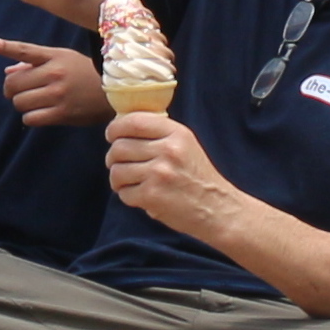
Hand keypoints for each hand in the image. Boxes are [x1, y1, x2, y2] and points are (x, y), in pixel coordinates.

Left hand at [0, 37, 102, 128]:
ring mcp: (57, 94)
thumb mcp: (64, 60)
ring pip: (20, 102)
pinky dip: (31, 117)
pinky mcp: (62, 113)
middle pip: (13, 84)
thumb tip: (7, 72)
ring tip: (34, 102)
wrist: (115, 92)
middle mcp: (54, 73)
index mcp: (54, 56)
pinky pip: (31, 118)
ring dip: (22, 104)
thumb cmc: (87, 73)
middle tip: (18, 91)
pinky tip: (41, 113)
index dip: (2, 46)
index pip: (23, 50)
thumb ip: (34, 64)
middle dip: (11, 89)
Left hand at [103, 108, 239, 238]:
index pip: (134, 121)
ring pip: (117, 171)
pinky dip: (128, 196)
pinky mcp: (152, 196)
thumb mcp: (185, 144)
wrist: (217, 208)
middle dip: (113, 158)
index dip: (115, 128)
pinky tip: (141, 196)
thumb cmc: (197, 176)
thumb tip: (120, 127)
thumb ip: (158, 134)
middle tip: (118, 164)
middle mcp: (168, 150)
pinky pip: (123, 193)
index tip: (112, 135)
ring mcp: (159, 173)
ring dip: (118, 179)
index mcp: (176, 133)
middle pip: (119, 147)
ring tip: (129, 183)